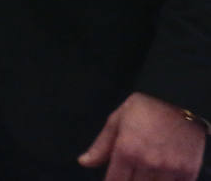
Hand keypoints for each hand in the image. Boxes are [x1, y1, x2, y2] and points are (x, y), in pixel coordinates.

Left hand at [78, 92, 205, 179]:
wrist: (180, 99)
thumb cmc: (146, 107)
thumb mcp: (117, 120)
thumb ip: (101, 146)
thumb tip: (84, 162)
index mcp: (127, 150)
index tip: (115, 177)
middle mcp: (148, 163)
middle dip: (130, 180)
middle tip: (131, 171)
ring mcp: (170, 169)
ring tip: (146, 170)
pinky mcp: (188, 171)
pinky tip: (162, 173)